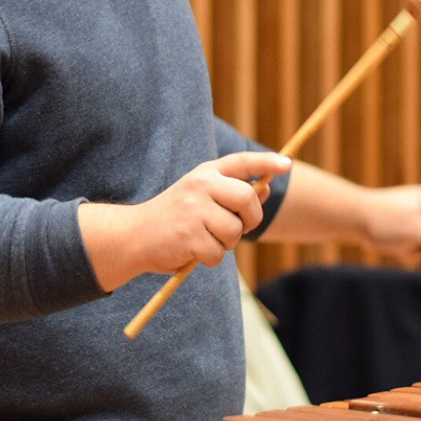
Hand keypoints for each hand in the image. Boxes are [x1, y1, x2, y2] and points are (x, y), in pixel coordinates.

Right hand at [134, 151, 291, 272]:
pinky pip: (218, 253)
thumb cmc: (174, 218)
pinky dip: (211, 259)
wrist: (134, 236)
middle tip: (239, 228)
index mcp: (205, 173)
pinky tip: (193, 251)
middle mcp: (200, 186)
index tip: (287, 165)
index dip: (266, 162)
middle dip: (251, 219)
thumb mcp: (201, 197)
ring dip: (226, 243)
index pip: (241, 162)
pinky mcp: (188, 235)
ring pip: (234, 231)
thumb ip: (231, 194)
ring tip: (206, 240)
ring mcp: (193, 210)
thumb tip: (265, 190)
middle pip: (246, 199)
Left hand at [358, 184, 420, 265]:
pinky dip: (406, 249)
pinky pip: (413, 242)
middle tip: (420, 253)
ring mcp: (413, 214)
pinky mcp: (401, 224)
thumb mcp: (415, 231)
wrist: (350, 217)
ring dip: (417, 250)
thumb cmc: (383, 222)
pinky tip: (393, 247)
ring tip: (400, 247)